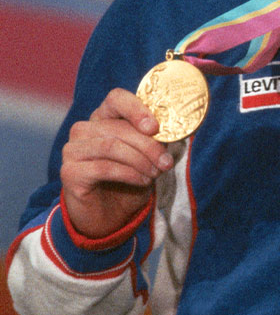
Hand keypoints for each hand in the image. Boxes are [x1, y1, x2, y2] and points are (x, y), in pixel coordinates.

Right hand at [60, 88, 173, 239]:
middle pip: (118, 127)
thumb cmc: (129, 180)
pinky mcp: (69, 172)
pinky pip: (103, 168)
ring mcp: (73, 150)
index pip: (117, 98)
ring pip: (111, 146)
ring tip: (155, 172)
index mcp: (104, 117)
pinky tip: (142, 181)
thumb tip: (174, 130)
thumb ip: (154, 139)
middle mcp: (84, 129)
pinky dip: (129, 174)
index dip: (136, 109)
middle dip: (148, 145)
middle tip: (166, 162)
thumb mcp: (146, 156)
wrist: (109, 216)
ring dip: (140, 160)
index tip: (154, 127)